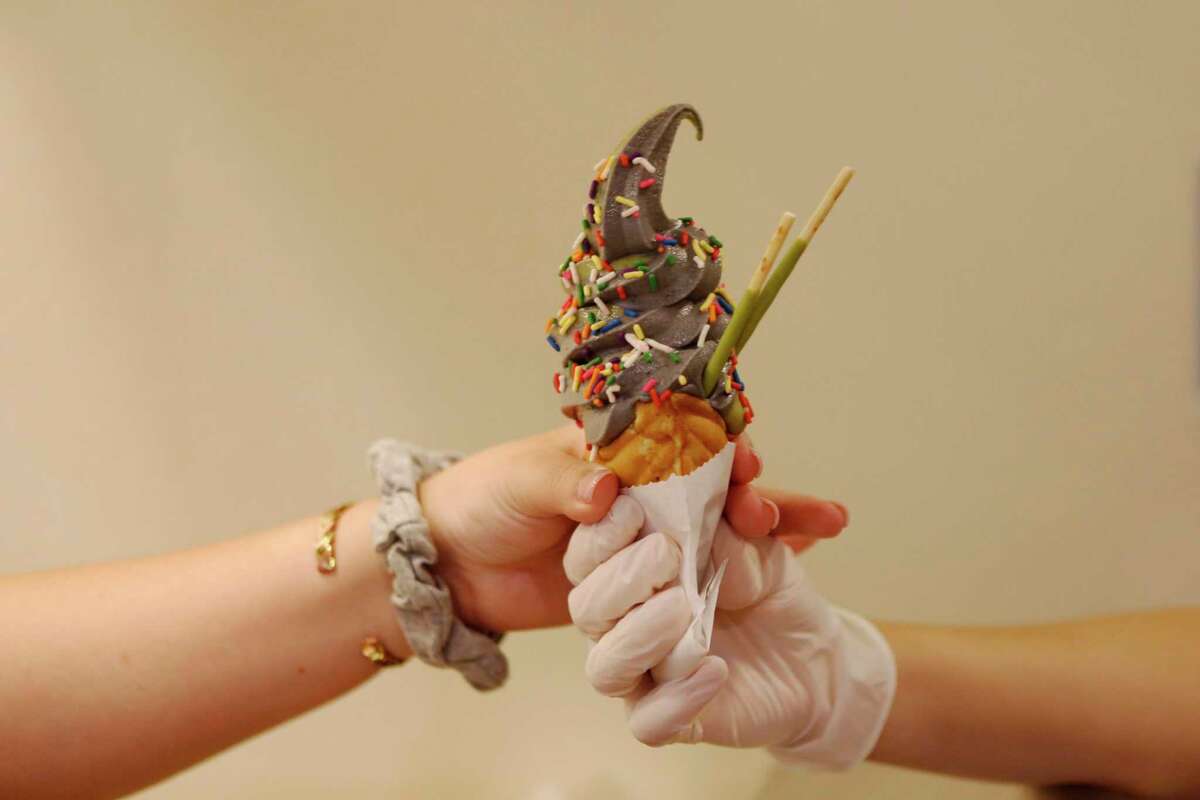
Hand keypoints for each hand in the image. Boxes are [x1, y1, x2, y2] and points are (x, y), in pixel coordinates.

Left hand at [417, 427, 845, 633]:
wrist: (456, 563)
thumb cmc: (484, 500)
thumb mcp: (520, 481)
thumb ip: (563, 483)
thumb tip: (607, 490)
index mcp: (616, 444)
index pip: (683, 434)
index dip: (722, 444)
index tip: (750, 463)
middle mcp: (641, 483)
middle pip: (716, 478)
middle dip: (760, 488)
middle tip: (788, 509)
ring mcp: (646, 531)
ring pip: (721, 522)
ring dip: (771, 523)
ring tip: (822, 527)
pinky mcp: (643, 577)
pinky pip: (700, 568)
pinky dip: (749, 563)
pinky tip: (800, 559)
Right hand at [565, 502, 893, 768]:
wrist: (811, 655)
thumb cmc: (768, 590)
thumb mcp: (758, 546)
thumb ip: (727, 530)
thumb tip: (700, 519)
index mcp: (628, 570)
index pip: (588, 553)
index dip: (599, 533)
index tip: (631, 509)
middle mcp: (622, 623)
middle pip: (586, 608)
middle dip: (620, 578)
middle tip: (666, 555)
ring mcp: (641, 673)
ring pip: (604, 667)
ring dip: (638, 635)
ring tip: (685, 609)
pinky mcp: (667, 718)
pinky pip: (648, 720)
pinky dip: (677, 696)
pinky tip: (715, 669)